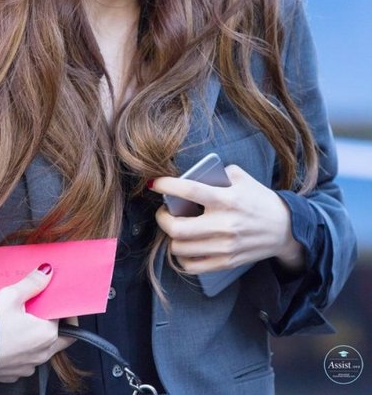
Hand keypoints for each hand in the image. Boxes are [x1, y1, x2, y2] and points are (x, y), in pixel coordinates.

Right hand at [0, 265, 76, 382]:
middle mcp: (41, 354)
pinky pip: (25, 359)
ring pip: (40, 350)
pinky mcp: (13, 374)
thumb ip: (33, 283)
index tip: (55, 301)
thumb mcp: (12, 295)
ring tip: (23, 321)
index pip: (66, 320)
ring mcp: (27, 367)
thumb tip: (47, 272)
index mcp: (48, 335)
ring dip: (36, 337)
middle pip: (58, 337)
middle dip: (52, 324)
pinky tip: (10, 337)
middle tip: (42, 311)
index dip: (61, 308)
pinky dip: (22, 349)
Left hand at [152, 165, 304, 274]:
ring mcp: (224, 247)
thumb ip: (216, 173)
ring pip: (180, 248)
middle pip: (177, 228)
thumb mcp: (241, 178)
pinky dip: (182, 256)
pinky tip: (185, 245)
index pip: (189, 191)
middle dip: (162, 218)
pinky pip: (191, 266)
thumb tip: (189, 176)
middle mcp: (224, 225)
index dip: (166, 185)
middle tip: (164, 211)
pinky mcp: (225, 262)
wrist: (284, 228)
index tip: (154, 183)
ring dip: (171, 237)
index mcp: (227, 199)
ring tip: (176, 227)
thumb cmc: (259, 199)